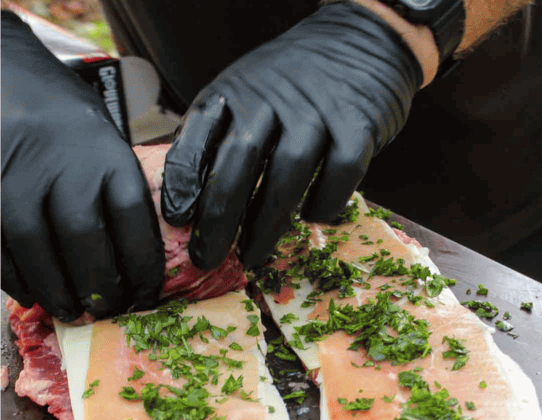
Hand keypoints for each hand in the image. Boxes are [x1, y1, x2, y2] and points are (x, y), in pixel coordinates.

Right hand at [1, 12, 162, 319]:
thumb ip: (123, 195)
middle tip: (109, 311)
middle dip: (101, 288)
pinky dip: (17, 278)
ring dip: (57, 291)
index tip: (149, 296)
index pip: (134, 223)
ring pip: (37, 249)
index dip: (144, 269)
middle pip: (85, 241)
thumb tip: (145, 264)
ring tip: (72, 313)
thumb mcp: (110, 145)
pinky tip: (33, 295)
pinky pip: (0, 246)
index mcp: (108, 157)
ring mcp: (17, 177)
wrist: (6, 75)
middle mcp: (63, 166)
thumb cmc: (70, 123)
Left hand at [160, 1, 421, 270]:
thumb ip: (225, 130)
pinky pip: (340, 175)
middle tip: (206, 256)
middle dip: (219, 217)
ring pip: (287, 174)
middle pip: (240, 163)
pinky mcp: (358, 127)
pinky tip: (313, 218)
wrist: (365, 42)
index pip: (199, 134)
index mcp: (237, 90)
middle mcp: (273, 99)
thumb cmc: (300, 80)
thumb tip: (190, 194)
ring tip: (251, 255)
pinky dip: (325, 202)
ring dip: (266, 222)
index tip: (176, 220)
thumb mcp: (251, 90)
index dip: (184, 180)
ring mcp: (318, 112)